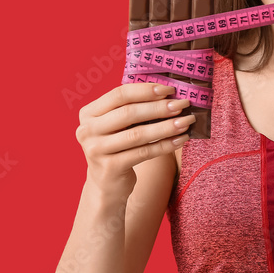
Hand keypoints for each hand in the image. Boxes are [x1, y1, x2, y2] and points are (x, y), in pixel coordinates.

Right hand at [75, 83, 193, 200]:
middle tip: (182, 105)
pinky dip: (165, 145)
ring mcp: (96, 150)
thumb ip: (134, 108)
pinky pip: (143, 153)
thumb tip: (169, 94)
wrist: (107, 183)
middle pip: (128, 113)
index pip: (119, 95)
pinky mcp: (110, 168)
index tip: (169, 89)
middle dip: (159, 108)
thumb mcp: (118, 125)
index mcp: (89, 113)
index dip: (146, 90)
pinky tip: (180, 139)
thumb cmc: (118, 147)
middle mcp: (87, 130)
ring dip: (166, 127)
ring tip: (186, 122)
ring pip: (138, 134)